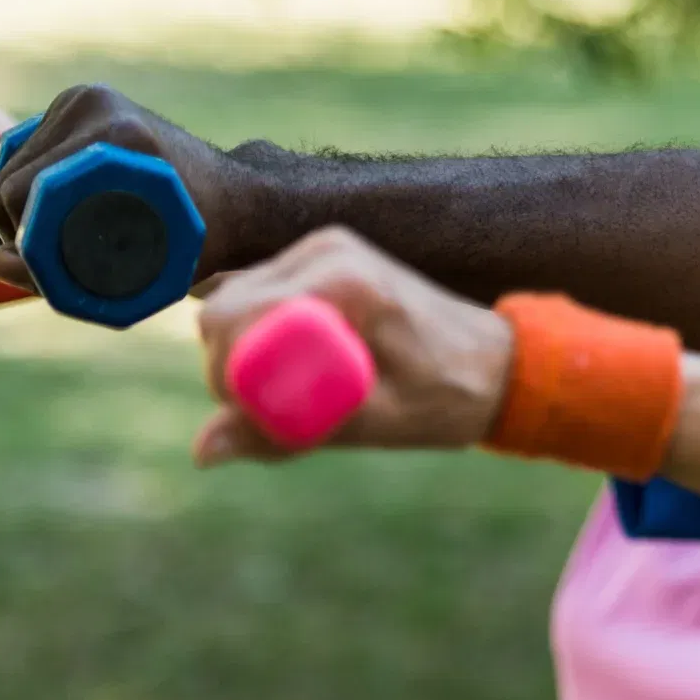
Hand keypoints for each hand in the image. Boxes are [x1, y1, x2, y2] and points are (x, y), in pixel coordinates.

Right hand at [0, 84, 279, 290]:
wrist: (236, 198)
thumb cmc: (198, 244)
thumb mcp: (138, 277)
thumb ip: (60, 279)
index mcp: (119, 138)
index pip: (20, 195)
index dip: (22, 242)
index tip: (50, 269)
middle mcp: (97, 104)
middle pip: (9, 180)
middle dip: (17, 229)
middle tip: (50, 259)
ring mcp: (86, 97)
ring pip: (9, 166)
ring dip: (20, 210)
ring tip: (58, 238)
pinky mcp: (80, 100)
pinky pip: (23, 149)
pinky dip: (27, 185)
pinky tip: (54, 211)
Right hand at [192, 227, 513, 466]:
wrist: (497, 364)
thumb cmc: (445, 398)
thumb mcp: (368, 424)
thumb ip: (284, 434)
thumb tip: (201, 451)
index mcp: (343, 281)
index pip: (234, 317)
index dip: (224, 373)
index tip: (247, 414)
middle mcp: (328, 250)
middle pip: (226, 306)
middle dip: (230, 366)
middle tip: (266, 412)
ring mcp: (323, 248)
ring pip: (237, 301)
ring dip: (247, 353)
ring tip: (292, 394)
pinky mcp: (322, 258)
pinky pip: (262, 298)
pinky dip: (265, 338)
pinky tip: (299, 367)